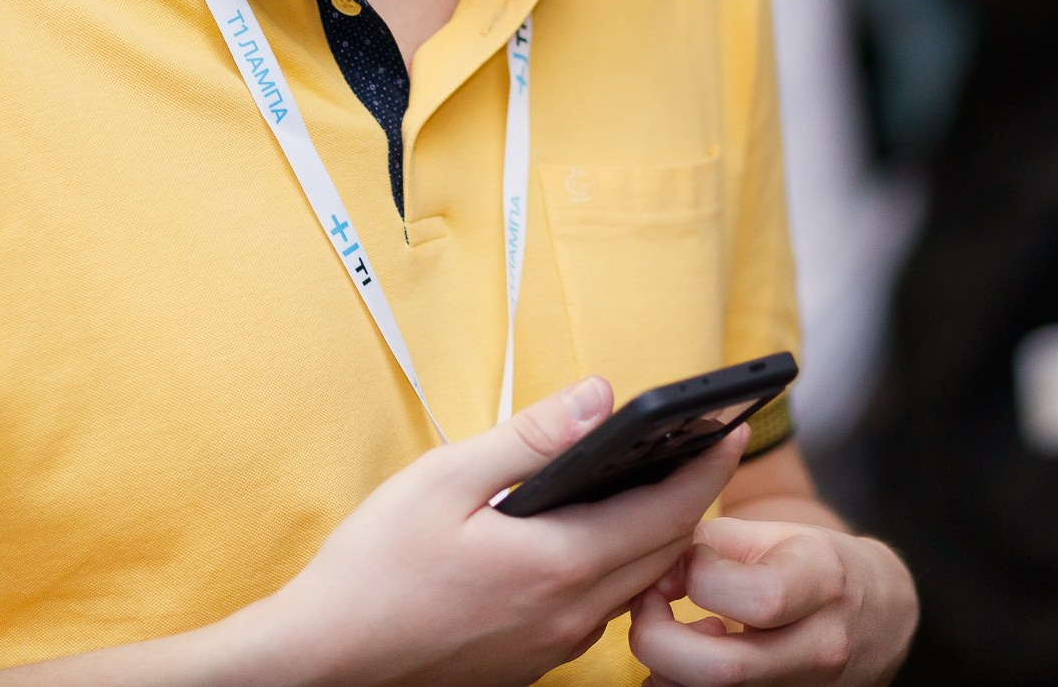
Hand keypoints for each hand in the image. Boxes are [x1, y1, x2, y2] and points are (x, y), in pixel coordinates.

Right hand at [253, 376, 746, 686]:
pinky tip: (588, 541)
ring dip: (656, 537)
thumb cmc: (372, 570)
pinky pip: (600, 612)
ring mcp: (552, 646)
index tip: (734, 426)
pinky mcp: (532, 663)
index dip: (710, 465)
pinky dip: (616, 571)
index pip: (669, 511)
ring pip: (637, 587)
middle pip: (666, 551)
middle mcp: (569, 615)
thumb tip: (601, 397)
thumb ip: (531, 437)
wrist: (323, 660)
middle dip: (691, 497)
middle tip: (700, 447)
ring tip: (649, 485)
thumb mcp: (444, 479)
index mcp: (557, 564)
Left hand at [627, 517, 916, 685]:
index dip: (698, 579)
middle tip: (646, 608)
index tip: (681, 566)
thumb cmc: (817, 566)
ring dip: (667, 669)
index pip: (756, 598)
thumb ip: (708, 544)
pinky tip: (694, 660)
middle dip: (657, 640)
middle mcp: (820, 647)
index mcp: (823, 583)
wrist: (879, 617)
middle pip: (723, 671)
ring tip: (677, 633)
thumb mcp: (775, 535)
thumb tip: (652, 575)